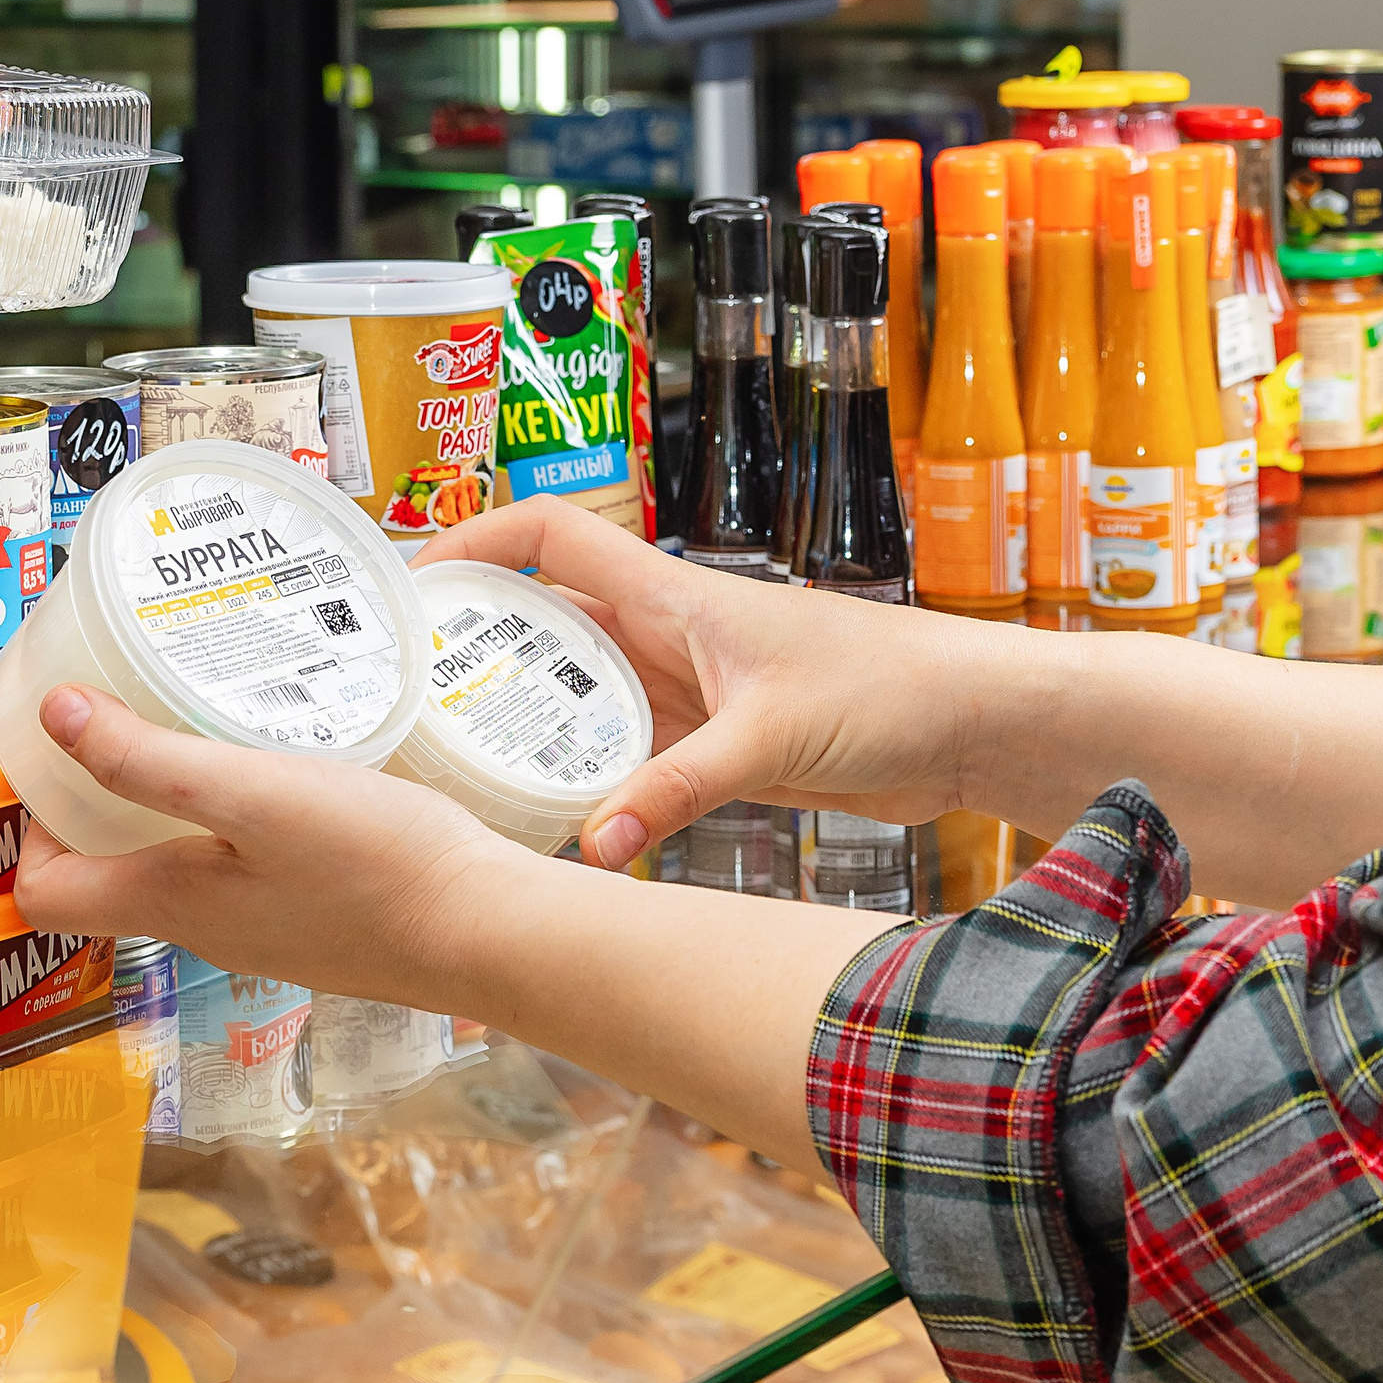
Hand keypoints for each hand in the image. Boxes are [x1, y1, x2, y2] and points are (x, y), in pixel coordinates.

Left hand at [11, 687, 518, 1003]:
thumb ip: (150, 759)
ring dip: (164, 803)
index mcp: (169, 903)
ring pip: (176, 867)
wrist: (488, 933)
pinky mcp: (311, 917)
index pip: (43, 893)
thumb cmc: (376, 865)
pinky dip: (229, 818)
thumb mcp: (254, 793)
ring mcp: (260, 930)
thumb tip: (54, 716)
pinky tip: (272, 766)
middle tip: (118, 714)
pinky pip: (240, 868)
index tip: (50, 753)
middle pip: (106, 874)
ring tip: (192, 724)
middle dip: (94, 798)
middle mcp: (204, 928)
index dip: (29, 828)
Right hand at [415, 501, 990, 867]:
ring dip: (527, 723)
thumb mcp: (768, 740)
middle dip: (477, 652)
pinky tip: (551, 820)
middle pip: (545, 624)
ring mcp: (686, 691)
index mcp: (672, 596)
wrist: (970, 726)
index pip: (550, 538)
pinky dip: (586, 784)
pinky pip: (624, 757)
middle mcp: (667, 635)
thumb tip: (594, 844)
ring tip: (457, 763)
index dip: (475, 546)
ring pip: (578, 696)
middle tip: (412, 699)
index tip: (413, 587)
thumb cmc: (890, 691)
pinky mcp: (712, 746)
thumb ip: (676, 791)